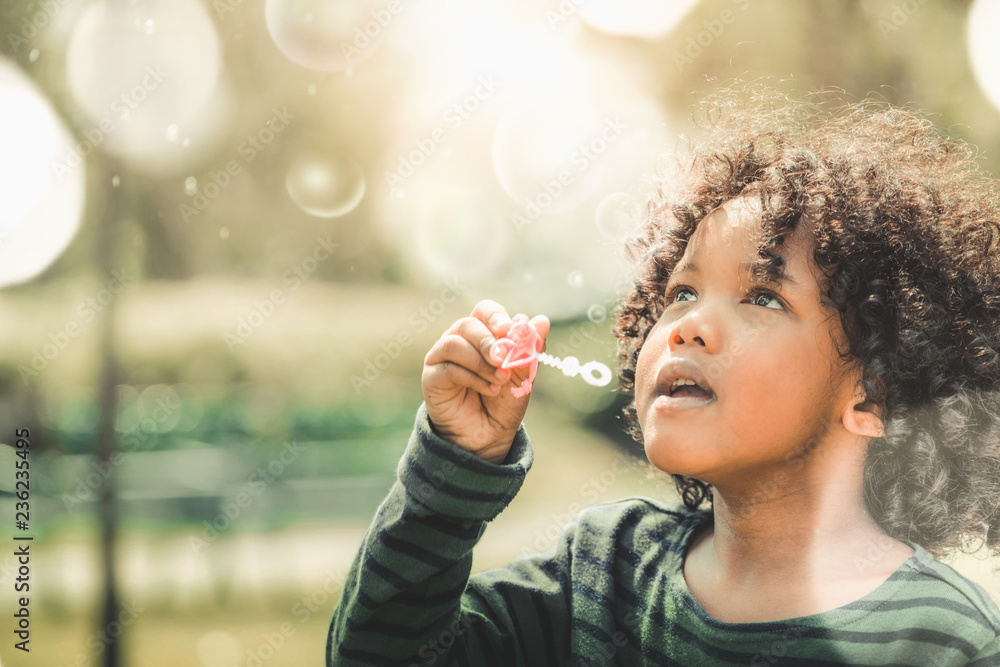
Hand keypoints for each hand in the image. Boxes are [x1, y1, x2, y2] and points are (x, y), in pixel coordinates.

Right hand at [422, 300, 548, 463]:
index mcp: (482, 334)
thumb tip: (543, 320)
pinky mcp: (432, 377)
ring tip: (500, 380)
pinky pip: (449, 368)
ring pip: (454, 344)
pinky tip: (489, 390)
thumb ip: (529, 348)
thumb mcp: (522, 375)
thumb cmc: (503, 402)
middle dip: (488, 341)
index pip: (485, 312)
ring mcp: (442, 357)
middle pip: (467, 324)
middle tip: (504, 359)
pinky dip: (472, 378)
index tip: (509, 330)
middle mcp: (459, 340)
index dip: (496, 317)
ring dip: (481, 362)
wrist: (488, 436)